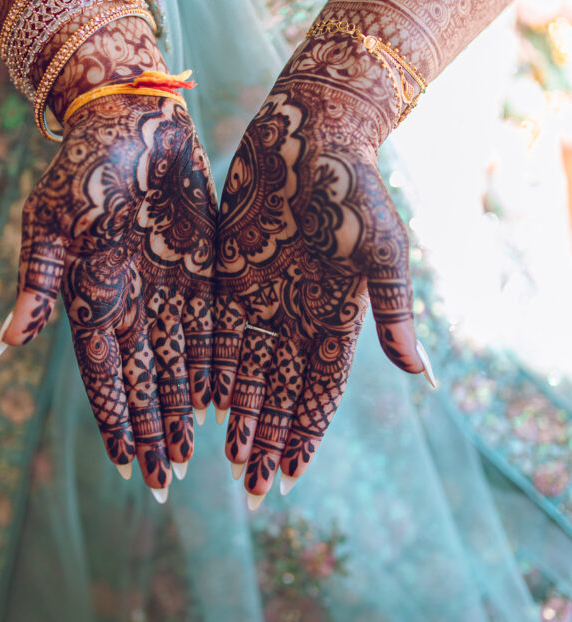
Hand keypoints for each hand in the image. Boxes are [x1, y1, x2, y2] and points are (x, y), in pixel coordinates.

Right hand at [0, 95, 215, 492]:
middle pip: (143, 383)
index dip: (116, 422)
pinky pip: (208, 330)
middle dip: (154, 431)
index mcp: (91, 299)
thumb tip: (4, 347)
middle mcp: (130, 305)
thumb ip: (37, 284)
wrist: (134, 120)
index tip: (128, 467)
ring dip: (182, 411)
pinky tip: (220, 401)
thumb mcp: (52, 221)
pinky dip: (212, 366)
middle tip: (167, 481)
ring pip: (176, 365)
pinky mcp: (200, 271)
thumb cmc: (85, 166)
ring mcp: (167, 291)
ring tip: (192, 456)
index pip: (104, 376)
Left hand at [213, 35, 426, 502]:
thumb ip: (392, 310)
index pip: (320, 390)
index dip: (306, 433)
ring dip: (241, 416)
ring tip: (227, 460)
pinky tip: (203, 405)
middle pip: (282, 392)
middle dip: (269, 439)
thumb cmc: (353, 187)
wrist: (311, 132)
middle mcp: (299, 315)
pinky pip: (220, 333)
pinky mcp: (232, 276)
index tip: (290, 476)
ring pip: (249, 371)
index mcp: (337, 315)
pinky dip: (213, 370)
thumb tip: (418, 374)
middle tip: (253, 489)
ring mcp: (265, 297)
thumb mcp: (381, 248)